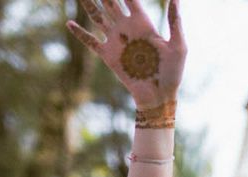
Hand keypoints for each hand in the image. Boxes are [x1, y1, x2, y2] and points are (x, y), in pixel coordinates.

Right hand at [69, 0, 186, 106]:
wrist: (159, 97)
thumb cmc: (172, 73)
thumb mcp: (178, 47)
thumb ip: (175, 21)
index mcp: (143, 22)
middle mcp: (126, 27)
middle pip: (109, 2)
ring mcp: (116, 40)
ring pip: (97, 16)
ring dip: (88, 4)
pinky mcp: (108, 55)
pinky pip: (91, 42)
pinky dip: (80, 33)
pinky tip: (69, 23)